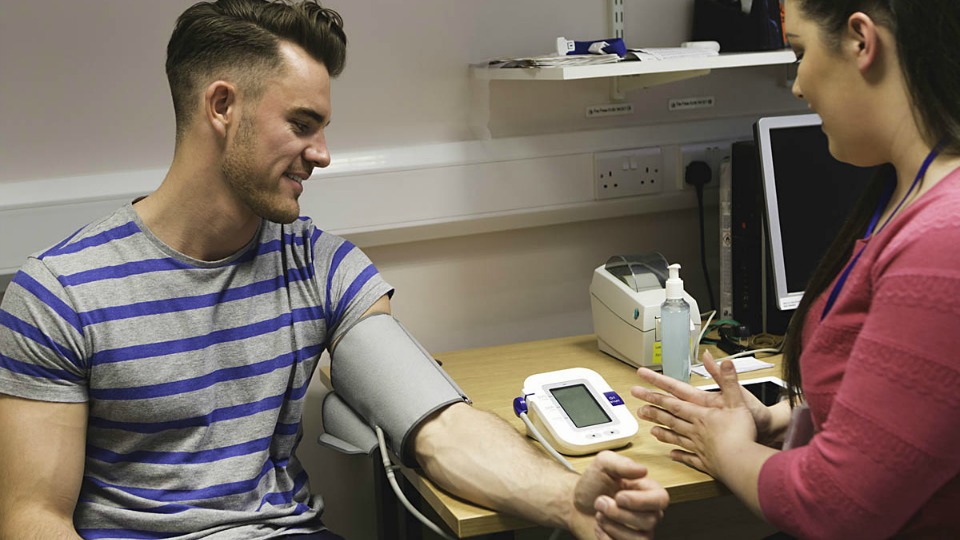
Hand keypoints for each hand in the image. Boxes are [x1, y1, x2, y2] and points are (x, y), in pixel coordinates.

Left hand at [572, 450, 668, 538]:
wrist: (576, 503)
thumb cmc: (593, 483)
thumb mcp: (603, 464)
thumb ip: (622, 464)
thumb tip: (643, 470)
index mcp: (649, 491)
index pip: (661, 499)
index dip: (640, 501)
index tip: (618, 496)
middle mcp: (649, 513)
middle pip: (649, 521)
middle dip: (618, 513)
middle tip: (600, 502)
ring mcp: (640, 532)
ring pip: (638, 538)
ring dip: (611, 525)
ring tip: (599, 514)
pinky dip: (606, 538)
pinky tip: (599, 527)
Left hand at [631, 354, 756, 477]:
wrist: (742, 462)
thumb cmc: (741, 433)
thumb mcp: (737, 400)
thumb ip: (728, 380)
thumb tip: (723, 361)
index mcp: (700, 414)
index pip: (672, 401)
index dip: (655, 394)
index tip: (640, 389)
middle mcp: (695, 430)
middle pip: (670, 418)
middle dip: (654, 412)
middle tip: (639, 409)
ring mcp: (698, 447)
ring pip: (676, 437)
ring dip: (663, 433)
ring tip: (651, 430)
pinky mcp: (705, 462)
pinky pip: (689, 458)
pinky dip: (680, 456)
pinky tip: (672, 455)